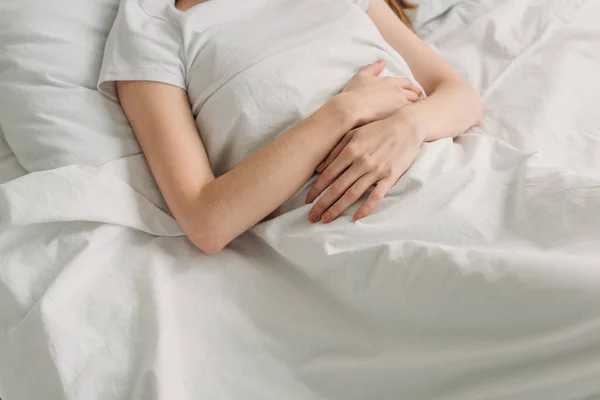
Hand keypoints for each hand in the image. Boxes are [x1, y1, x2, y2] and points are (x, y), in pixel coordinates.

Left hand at [305, 112, 423, 222]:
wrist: (408, 126)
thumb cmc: (378, 128)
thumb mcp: (354, 133)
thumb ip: (336, 149)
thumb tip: (319, 167)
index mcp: (350, 151)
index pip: (328, 174)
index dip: (316, 189)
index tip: (307, 201)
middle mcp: (361, 162)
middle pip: (337, 188)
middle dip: (322, 204)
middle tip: (312, 217)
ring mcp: (376, 171)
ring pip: (353, 194)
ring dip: (338, 208)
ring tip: (326, 219)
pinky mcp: (390, 177)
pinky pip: (376, 196)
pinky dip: (365, 208)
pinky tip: (356, 218)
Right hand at [338, 60, 422, 126]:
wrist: (352, 107)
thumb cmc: (354, 93)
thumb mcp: (362, 76)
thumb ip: (373, 68)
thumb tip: (382, 62)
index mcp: (390, 81)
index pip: (407, 83)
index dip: (411, 87)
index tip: (413, 92)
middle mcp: (398, 91)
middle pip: (415, 93)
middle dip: (417, 97)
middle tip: (418, 103)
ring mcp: (400, 103)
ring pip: (415, 104)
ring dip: (417, 108)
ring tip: (417, 113)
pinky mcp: (399, 115)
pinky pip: (412, 115)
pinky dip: (414, 117)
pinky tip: (412, 121)